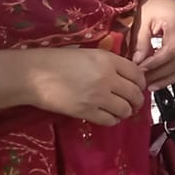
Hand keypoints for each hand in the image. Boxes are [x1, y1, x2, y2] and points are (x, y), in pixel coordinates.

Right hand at [29, 47, 147, 125]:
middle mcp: (107, 78)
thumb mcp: (87, 54)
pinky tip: (109, 117)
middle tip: (134, 103)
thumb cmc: (55, 61)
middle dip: (137, 100)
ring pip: (125, 109)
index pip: (137, 74)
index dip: (141, 82)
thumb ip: (107, 63)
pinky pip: (109, 120)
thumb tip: (123, 75)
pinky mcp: (86, 111)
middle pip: (135, 93)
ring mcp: (98, 96)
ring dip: (126, 112)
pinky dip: (113, 120)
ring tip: (122, 111)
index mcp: (108, 60)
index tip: (138, 87)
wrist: (33, 75)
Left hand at [133, 0, 174, 89]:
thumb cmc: (153, 5)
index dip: (156, 64)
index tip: (141, 70)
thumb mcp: (143, 22)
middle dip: (161, 74)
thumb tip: (138, 62)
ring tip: (152, 85)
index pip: (171, 51)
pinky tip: (162, 79)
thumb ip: (141, 43)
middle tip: (144, 81)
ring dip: (169, 78)